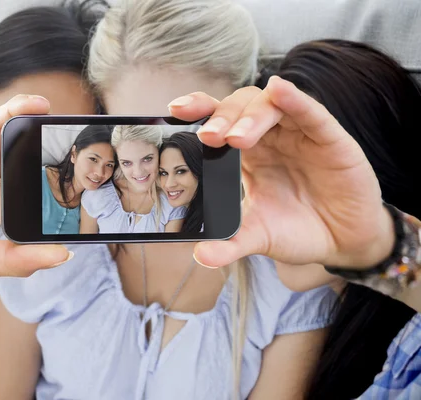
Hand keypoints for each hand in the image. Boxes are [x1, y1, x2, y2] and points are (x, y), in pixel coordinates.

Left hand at [168, 76, 393, 269]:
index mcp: (247, 154)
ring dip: (250, 116)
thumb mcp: (259, 237)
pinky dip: (295, 100)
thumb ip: (230, 244)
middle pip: (240, 108)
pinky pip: (311, 112)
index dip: (199, 111)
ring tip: (235, 138)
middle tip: (208, 138)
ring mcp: (299, 134)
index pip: (219, 122)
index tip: (175, 112)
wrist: (343, 242)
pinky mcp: (329, 138)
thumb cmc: (298, 230)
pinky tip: (281, 90)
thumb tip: (199, 255)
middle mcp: (270, 137)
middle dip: (221, 118)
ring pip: (270, 106)